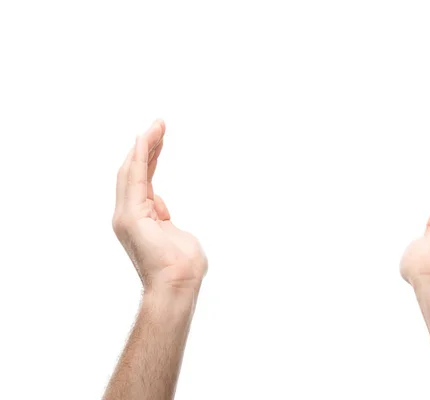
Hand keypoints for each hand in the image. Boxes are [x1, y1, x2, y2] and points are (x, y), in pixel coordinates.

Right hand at [112, 120, 206, 295]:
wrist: (178, 284)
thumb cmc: (183, 266)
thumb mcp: (176, 234)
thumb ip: (165, 217)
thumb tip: (160, 207)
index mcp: (140, 218)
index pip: (142, 181)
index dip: (149, 158)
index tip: (159, 139)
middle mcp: (129, 215)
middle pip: (134, 172)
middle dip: (146, 147)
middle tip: (159, 125)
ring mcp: (127, 215)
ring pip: (131, 171)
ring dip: (144, 146)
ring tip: (156, 126)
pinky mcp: (131, 216)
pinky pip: (134, 178)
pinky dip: (139, 156)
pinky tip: (145, 138)